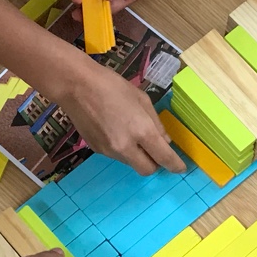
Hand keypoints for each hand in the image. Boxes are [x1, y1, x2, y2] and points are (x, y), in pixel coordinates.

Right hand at [61, 60, 184, 174]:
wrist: (76, 86)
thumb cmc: (113, 86)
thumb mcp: (142, 99)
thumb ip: (156, 123)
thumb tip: (165, 141)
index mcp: (142, 131)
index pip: (164, 157)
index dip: (175, 165)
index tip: (180, 168)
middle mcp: (126, 147)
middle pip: (147, 170)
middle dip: (155, 163)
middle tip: (155, 150)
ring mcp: (109, 151)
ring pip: (131, 163)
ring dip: (137, 155)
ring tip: (129, 131)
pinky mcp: (97, 150)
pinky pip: (116, 156)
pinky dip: (122, 149)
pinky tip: (114, 129)